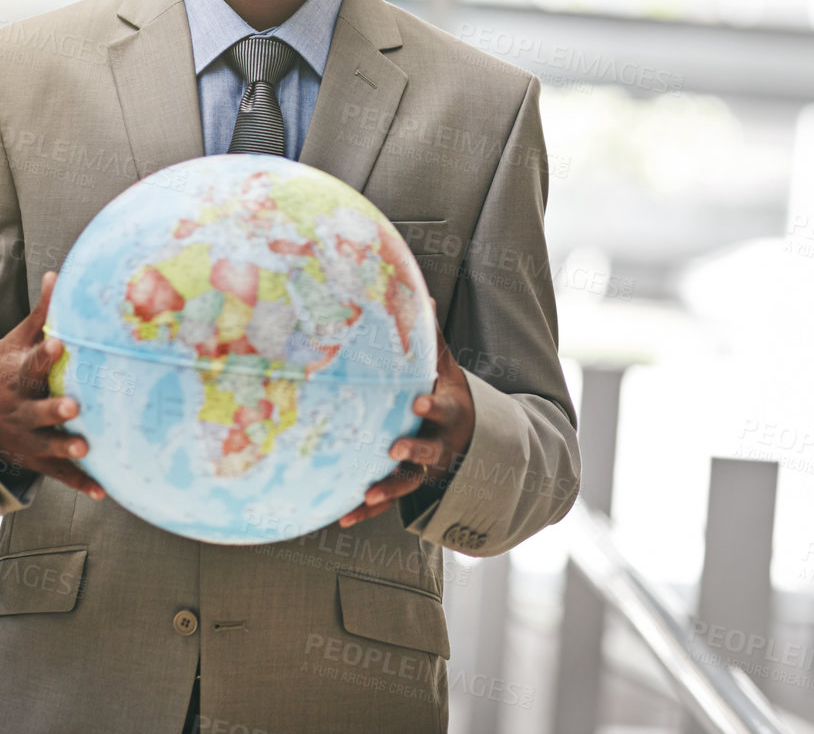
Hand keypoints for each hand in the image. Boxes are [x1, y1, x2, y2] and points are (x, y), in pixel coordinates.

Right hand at [0, 271, 105, 500]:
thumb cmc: (6, 369)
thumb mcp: (17, 341)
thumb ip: (42, 314)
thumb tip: (58, 273)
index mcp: (17, 376)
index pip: (31, 363)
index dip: (44, 354)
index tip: (60, 344)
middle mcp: (19, 409)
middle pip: (37, 409)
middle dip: (53, 410)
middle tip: (74, 406)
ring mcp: (25, 437)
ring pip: (45, 444)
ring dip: (65, 448)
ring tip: (86, 448)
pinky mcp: (34, 459)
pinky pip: (57, 474)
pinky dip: (79, 483)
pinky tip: (103, 491)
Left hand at [339, 316, 473, 527]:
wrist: (470, 441)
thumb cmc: (449, 394)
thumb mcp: (448, 369)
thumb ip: (432, 339)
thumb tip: (421, 292)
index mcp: (450, 413)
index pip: (443, 409)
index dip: (432, 406)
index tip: (418, 401)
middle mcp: (441, 445)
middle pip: (429, 452)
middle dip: (413, 451)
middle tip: (393, 450)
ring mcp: (427, 471)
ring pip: (410, 483)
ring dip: (389, 488)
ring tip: (368, 494)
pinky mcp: (412, 487)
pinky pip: (389, 503)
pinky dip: (368, 512)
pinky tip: (343, 519)